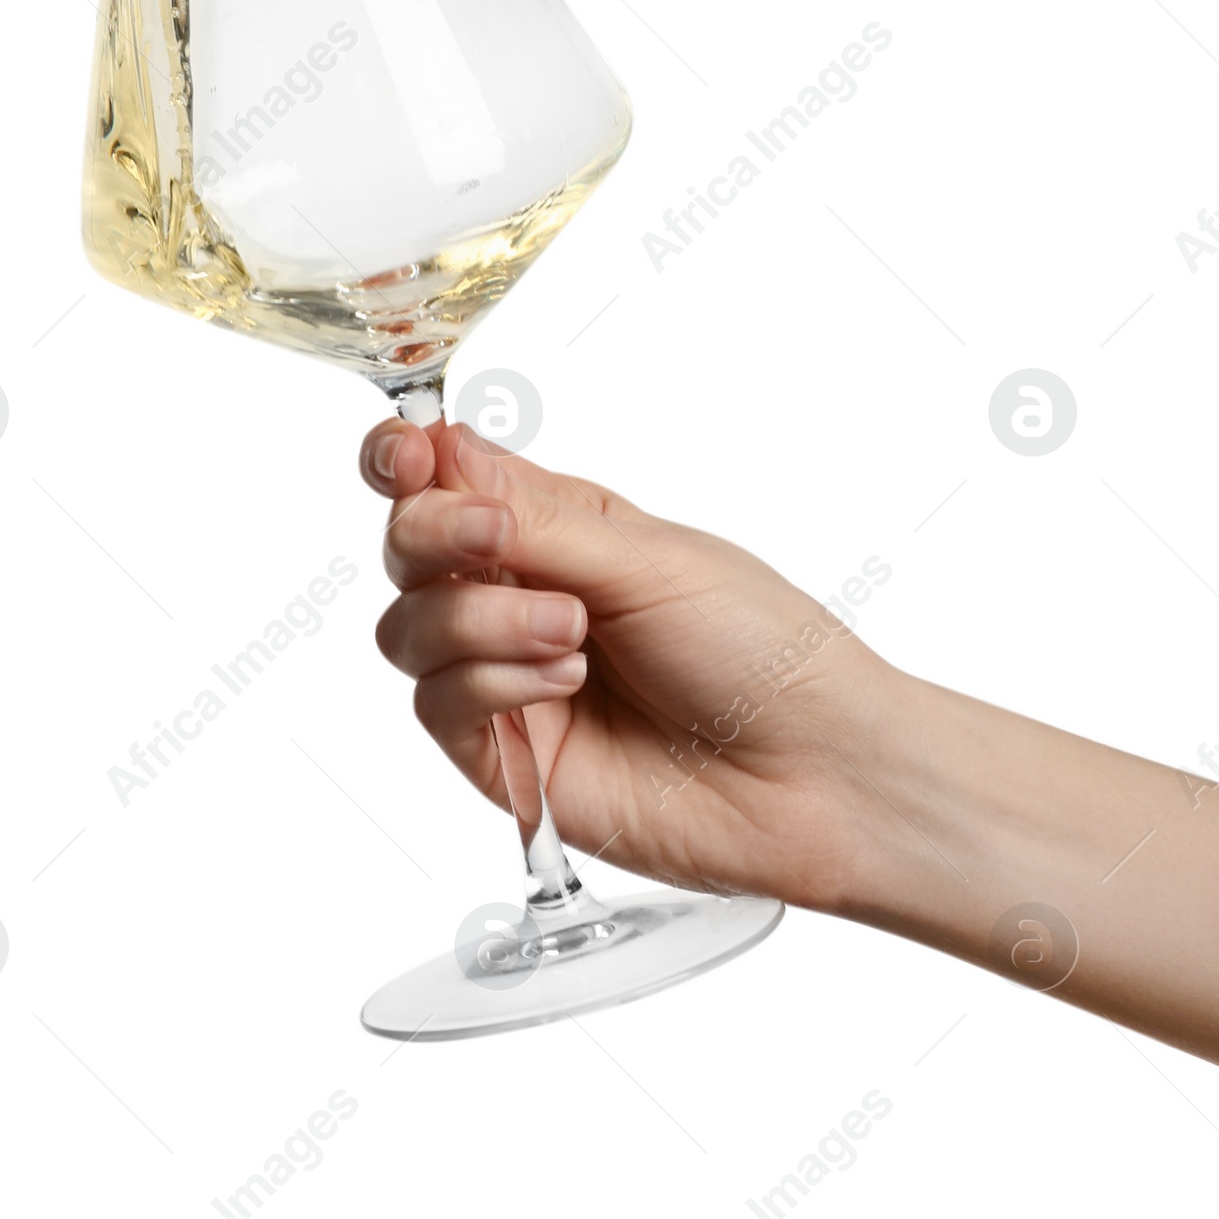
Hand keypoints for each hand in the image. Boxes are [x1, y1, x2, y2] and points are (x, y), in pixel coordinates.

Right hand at [362, 418, 897, 909]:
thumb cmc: (763, 648)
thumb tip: (444, 447)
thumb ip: (535, 518)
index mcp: (560, 527)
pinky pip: (439, 705)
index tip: (405, 457)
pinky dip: (492, 681)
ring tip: (572, 632)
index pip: (447, 481)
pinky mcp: (507, 760)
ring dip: (478, 618)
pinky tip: (565, 680)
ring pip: (410, 630)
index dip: (405, 462)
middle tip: (496, 540)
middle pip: (409, 549)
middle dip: (434, 533)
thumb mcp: (650, 559)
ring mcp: (509, 680)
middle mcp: (523, 596)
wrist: (814, 772)